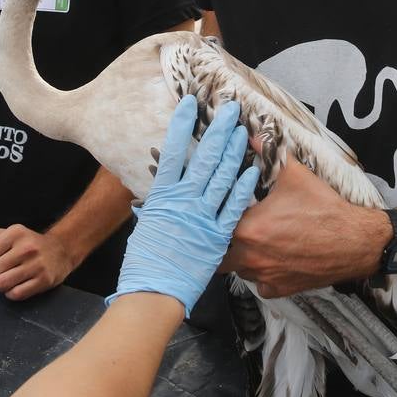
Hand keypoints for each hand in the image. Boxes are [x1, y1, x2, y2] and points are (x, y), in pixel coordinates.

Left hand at [0, 225, 75, 299]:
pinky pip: (15, 295)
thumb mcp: (6, 235)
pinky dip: (12, 293)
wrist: (61, 250)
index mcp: (15, 233)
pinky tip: (17, 285)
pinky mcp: (44, 280)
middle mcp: (27, 247)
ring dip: (0, 285)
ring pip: (1, 284)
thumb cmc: (28, 243)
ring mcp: (37, 265)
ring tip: (8, 279)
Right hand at [108, 96, 258, 316]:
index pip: (172, 152)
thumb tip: (150, 198)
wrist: (154, 292)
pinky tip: (252, 169)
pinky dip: (244, 186)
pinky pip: (234, 206)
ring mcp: (201, 216)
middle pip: (204, 157)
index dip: (181, 126)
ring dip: (234, 151)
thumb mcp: (144, 228)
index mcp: (161, 196)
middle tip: (229, 110)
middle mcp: (183, 201)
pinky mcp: (218, 235)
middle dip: (217, 131)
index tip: (189, 104)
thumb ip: (153, 209)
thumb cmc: (145, 263)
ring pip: (222, 176)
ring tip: (242, 131)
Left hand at [222, 150, 387, 297]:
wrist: (355, 241)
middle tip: (235, 227)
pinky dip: (263, 274)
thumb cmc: (324, 209)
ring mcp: (263, 276)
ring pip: (238, 269)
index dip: (219, 214)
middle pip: (220, 251)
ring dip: (242, 256)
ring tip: (256, 241)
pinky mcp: (278, 290)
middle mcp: (250, 256)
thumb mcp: (294, 174)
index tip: (225, 209)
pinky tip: (273, 259)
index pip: (217, 221)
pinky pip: (260, 284)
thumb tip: (253, 135)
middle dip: (223, 239)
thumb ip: (268, 154)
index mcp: (247, 228)